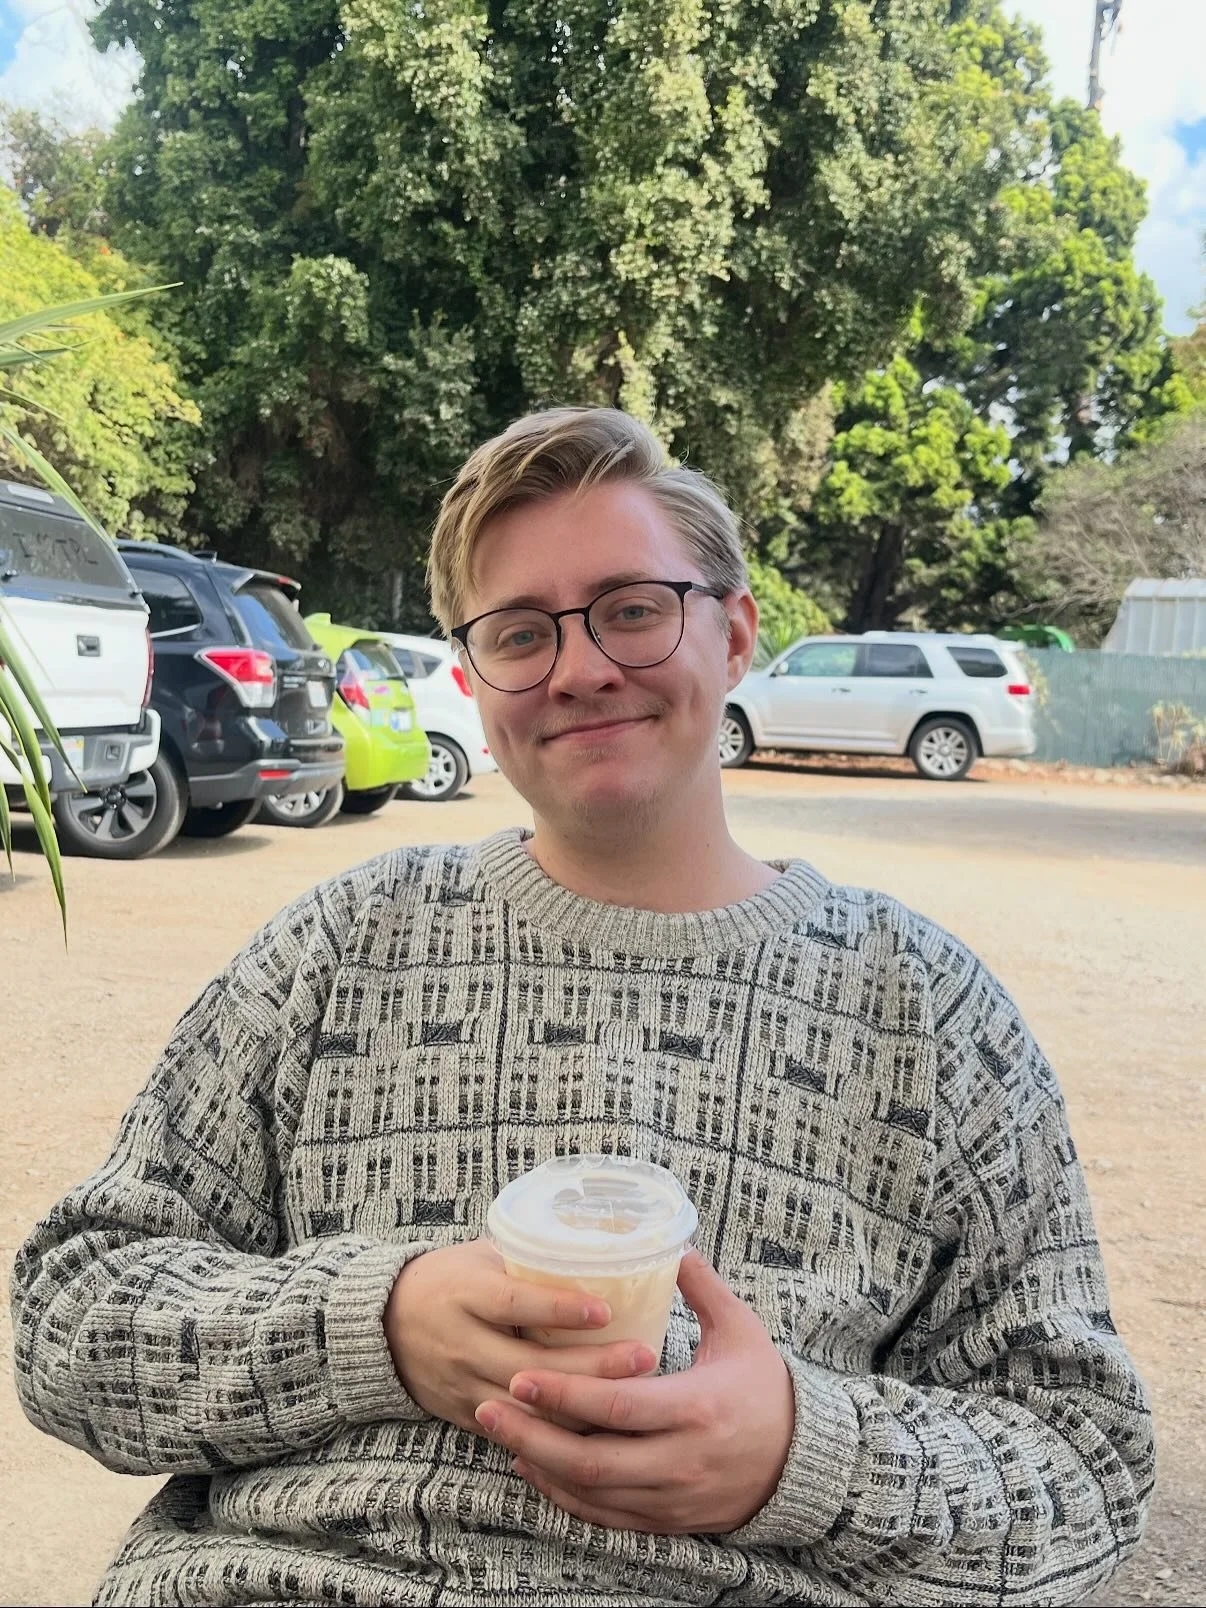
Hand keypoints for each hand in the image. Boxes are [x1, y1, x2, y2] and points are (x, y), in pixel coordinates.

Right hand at [384, 1238, 657, 1434]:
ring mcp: (463, 1386)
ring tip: (634, 1395)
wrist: (383, 1325)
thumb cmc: (448, 1279)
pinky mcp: (465, 1417)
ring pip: (529, 1410)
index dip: (560, 1309)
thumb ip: (529, 1260)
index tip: (605, 1310)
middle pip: (532, 1366)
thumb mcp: (480, 1257)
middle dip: (592, 1367)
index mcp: (466, 1294)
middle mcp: (463, 1343)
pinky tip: (599, 1425)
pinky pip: (518, 1434)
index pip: (514, 1304)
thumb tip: (601, 1242)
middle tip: (644, 1356)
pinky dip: (558, 1433)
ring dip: (583, 1408)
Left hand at [474, 1250, 795, 1533]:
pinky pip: (605, 1516)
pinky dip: (565, 1496)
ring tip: (501, 1432)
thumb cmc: (766, 1386)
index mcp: (696, 1407)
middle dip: (533, 1434)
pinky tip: (535, 1467)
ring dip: (540, 1465)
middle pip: (592, 1460)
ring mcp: (672, 1496)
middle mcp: (680, 1459)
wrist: (803, 1460)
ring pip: (592, 1493)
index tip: (522, 1374)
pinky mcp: (667, 1520)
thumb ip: (701, 1286)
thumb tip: (669, 1239)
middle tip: (489, 1405)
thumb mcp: (740, 1328)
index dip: (566, 1394)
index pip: (618, 1408)